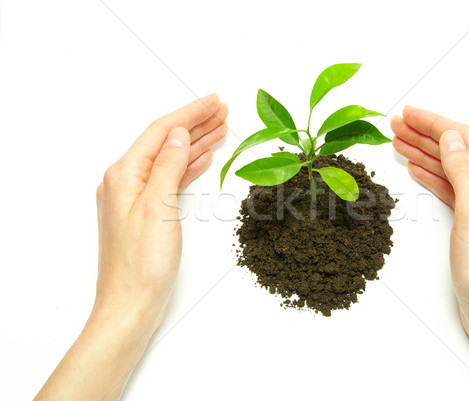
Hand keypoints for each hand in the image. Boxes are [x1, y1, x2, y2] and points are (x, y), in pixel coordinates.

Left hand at [95, 92, 227, 327]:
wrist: (130, 304)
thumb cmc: (142, 263)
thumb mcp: (157, 208)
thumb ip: (167, 166)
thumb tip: (177, 134)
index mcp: (124, 174)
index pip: (161, 132)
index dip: (190, 113)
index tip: (215, 100)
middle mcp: (126, 181)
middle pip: (165, 141)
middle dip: (195, 124)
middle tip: (223, 109)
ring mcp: (135, 197)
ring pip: (170, 159)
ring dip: (195, 143)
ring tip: (221, 128)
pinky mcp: (145, 212)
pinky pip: (169, 179)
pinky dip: (188, 166)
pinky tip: (204, 158)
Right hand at [391, 106, 468, 400]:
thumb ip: (463, 170)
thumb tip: (451, 137)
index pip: (465, 139)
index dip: (434, 123)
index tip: (408, 113)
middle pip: (457, 151)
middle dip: (426, 136)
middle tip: (396, 125)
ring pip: (452, 169)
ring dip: (425, 154)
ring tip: (398, 141)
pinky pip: (452, 188)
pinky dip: (432, 177)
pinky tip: (416, 168)